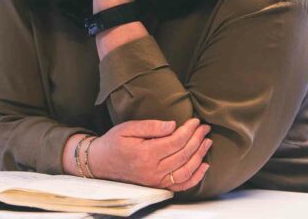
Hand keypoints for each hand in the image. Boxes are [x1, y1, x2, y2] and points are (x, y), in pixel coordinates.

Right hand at [87, 118, 211, 191]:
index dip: (189, 130)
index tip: (196, 121)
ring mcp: (156, 181)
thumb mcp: (128, 128)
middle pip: (183, 155)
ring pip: (186, 170)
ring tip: (207, 142)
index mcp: (146, 153)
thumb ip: (150, 126)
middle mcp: (153, 170)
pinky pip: (181, 185)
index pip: (176, 141)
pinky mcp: (157, 186)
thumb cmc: (114, 143)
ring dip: (200, 156)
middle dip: (197, 139)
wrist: (100, 163)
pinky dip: (195, 177)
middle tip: (205, 128)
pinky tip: (204, 166)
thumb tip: (173, 125)